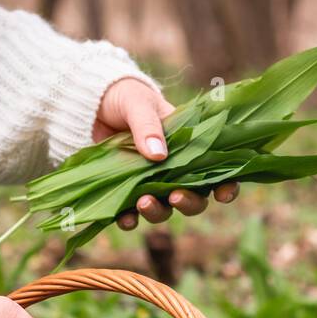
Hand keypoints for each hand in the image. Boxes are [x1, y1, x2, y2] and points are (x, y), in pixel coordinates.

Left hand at [93, 77, 238, 230]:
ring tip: (143, 203)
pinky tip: (124, 219)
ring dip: (157, 212)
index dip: (226, 186)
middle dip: (189, 203)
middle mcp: (173, 170)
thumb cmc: (124, 97)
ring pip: (164, 209)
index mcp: (188, 146)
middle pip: (193, 198)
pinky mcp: (125, 191)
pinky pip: (131, 214)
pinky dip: (129, 220)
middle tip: (175, 197)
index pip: (216, 171)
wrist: (90, 104)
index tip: (224, 194)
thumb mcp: (139, 103)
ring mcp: (149, 183)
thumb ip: (148, 126)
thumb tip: (158, 155)